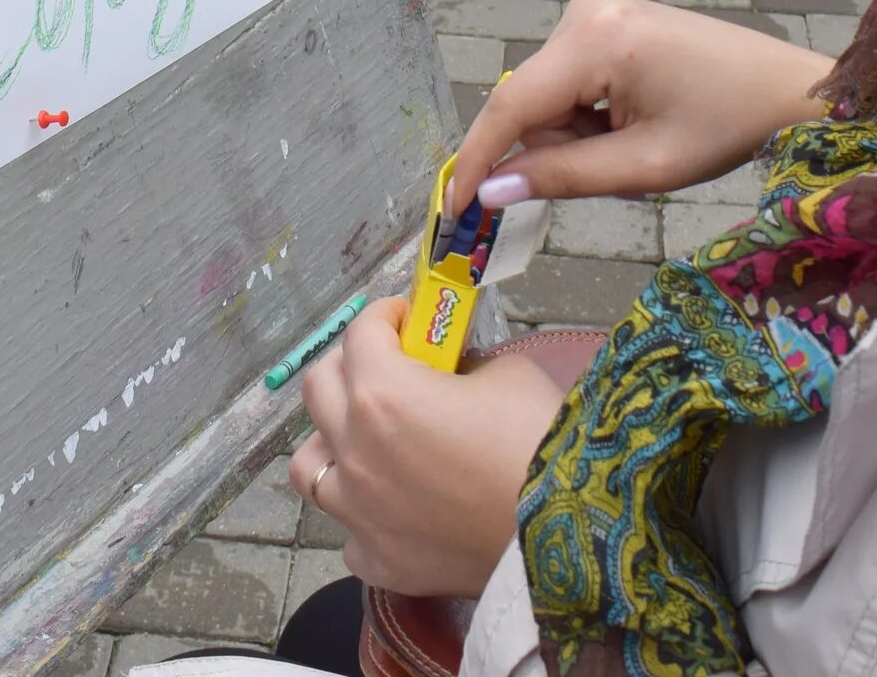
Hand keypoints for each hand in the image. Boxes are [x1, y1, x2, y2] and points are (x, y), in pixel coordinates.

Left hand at [291, 298, 570, 595]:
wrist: (567, 536)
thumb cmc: (538, 442)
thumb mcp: (507, 374)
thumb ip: (464, 363)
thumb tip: (450, 368)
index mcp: (380, 393)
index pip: (361, 332)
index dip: (387, 316)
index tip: (408, 319)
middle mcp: (353, 449)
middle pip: (319, 387)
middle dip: (351, 365)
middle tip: (387, 367)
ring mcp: (356, 511)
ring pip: (309, 464)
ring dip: (334, 442)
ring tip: (369, 441)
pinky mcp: (375, 560)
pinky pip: (349, 529)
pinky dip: (365, 513)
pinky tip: (396, 508)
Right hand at [447, 0, 832, 210]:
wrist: (782, 89)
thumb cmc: (726, 127)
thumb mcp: (645, 166)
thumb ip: (561, 177)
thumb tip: (488, 194)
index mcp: (597, 39)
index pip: (511, 105)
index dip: (477, 159)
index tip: (455, 208)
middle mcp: (584, 10)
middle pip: (529, 103)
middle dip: (557, 149)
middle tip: (621, 167)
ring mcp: (594, 8)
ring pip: (546, 97)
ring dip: (576, 135)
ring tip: (637, 142)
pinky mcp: (604, 17)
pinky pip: (567, 81)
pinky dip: (587, 115)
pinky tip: (635, 120)